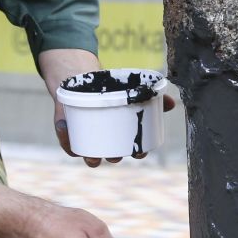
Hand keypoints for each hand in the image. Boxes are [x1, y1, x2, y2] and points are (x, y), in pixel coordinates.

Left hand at [37, 47, 176, 167]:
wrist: (81, 80)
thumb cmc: (109, 89)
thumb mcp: (129, 88)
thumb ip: (150, 95)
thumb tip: (172, 102)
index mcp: (122, 132)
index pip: (133, 149)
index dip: (138, 153)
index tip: (140, 152)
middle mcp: (105, 139)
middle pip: (111, 155)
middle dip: (113, 156)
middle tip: (115, 153)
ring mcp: (86, 136)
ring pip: (88, 154)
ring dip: (90, 157)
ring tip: (91, 155)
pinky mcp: (69, 131)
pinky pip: (67, 140)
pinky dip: (65, 135)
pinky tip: (65, 126)